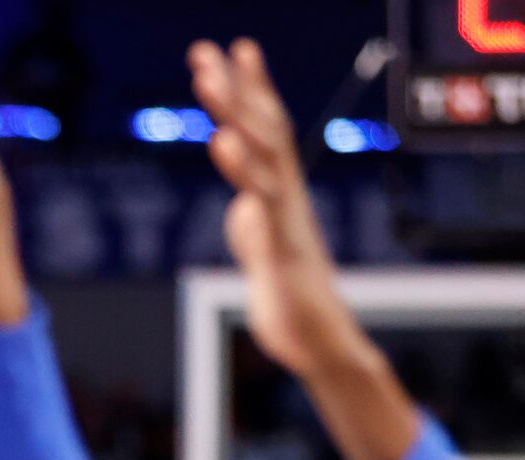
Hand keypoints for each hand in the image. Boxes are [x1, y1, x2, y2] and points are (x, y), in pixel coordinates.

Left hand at [187, 40, 365, 381]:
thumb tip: (243, 210)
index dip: (252, 89)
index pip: (267, 131)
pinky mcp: (282, 246)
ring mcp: (287, 218)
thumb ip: (253, 226)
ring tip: (207, 78)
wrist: (319, 345)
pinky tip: (222, 140)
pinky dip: (242, 168)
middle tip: (205, 50)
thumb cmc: (293, 306)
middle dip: (234, 88)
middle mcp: (287, 196)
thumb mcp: (264, 257)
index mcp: (281, 196)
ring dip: (234, 112)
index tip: (235, 50)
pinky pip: (263, 198)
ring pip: (262, 153)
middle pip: (262, 129)